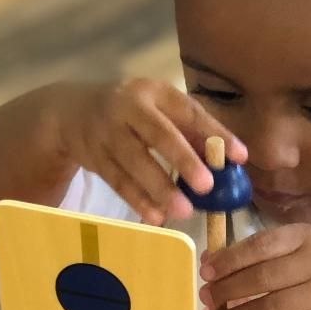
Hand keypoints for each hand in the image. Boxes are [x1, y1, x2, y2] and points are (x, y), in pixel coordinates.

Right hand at [59, 79, 246, 225]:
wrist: (70, 112)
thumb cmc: (131, 113)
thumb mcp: (158, 110)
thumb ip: (190, 131)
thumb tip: (230, 159)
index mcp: (155, 92)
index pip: (190, 112)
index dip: (215, 134)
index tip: (240, 157)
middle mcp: (129, 107)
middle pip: (158, 134)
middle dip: (184, 160)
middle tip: (207, 186)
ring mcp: (108, 132)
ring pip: (135, 162)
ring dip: (160, 188)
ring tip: (184, 211)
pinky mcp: (95, 156)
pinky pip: (118, 180)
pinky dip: (136, 199)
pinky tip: (155, 217)